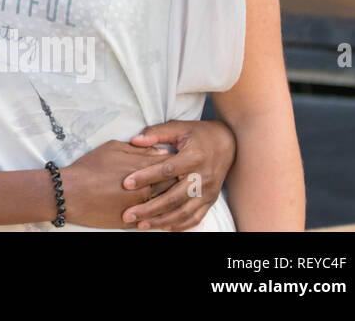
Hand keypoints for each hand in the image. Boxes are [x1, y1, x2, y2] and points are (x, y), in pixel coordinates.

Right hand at [60, 140, 176, 228]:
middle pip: (174, 186)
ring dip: (172, 201)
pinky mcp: (134, 222)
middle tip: (183, 179)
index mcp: (143, 168)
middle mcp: (147, 189)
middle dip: (180, 182)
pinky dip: (161, 216)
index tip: (181, 162)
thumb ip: (139, 149)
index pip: (172, 165)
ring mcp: (142, 207)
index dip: (178, 164)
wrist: (72, 192)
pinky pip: (155, 220)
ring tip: (174, 196)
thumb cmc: (90, 167)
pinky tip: (163, 212)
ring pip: (167, 205)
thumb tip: (160, 150)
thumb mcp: (113, 148)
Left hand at [120, 118, 235, 230]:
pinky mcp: (211, 200)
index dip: (145, 177)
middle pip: (173, 198)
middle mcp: (203, 177)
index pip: (166, 170)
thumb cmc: (198, 134)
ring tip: (141, 225)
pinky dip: (179, 225)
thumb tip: (134, 140)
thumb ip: (156, 133)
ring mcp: (208, 191)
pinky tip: (162, 227)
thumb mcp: (178, 127)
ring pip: (183, 212)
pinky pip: (195, 217)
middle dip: (149, 208)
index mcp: (194, 157)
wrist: (228, 143)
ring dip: (161, 221)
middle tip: (128, 214)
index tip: (126, 183)